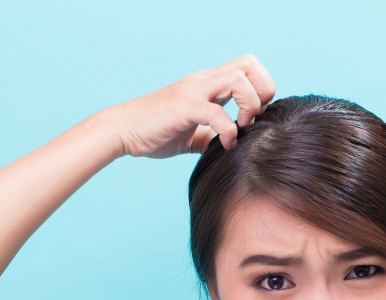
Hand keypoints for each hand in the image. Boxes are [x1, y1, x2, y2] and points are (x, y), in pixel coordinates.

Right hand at [101, 54, 276, 158]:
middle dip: (262, 92)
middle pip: (249, 64)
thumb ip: (214, 136)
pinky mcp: (183, 107)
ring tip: (241, 129)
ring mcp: (193, 91)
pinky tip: (225, 145)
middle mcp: (204, 81)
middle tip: (253, 120)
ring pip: (238, 79)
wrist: (122, 131)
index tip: (254, 118)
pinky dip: (228, 131)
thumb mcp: (193, 135)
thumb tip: (234, 148)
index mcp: (208, 83)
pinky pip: (216, 112)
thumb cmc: (155, 132)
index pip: (249, 67)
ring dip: (248, 106)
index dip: (261, 90)